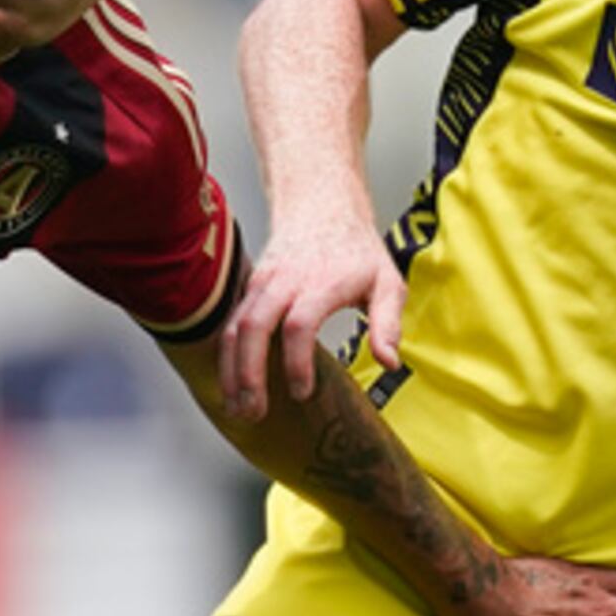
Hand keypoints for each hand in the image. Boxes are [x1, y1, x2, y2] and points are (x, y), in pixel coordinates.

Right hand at [219, 217, 402, 421]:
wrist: (321, 204)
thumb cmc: (356, 249)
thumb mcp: (387, 280)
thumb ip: (388, 323)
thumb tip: (389, 362)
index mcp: (321, 282)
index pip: (299, 324)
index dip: (297, 362)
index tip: (302, 392)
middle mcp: (284, 281)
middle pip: (254, 327)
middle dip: (249, 373)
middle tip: (254, 411)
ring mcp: (261, 283)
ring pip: (234, 327)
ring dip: (231, 370)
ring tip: (238, 408)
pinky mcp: (249, 288)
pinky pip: (229, 323)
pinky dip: (226, 357)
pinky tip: (232, 386)